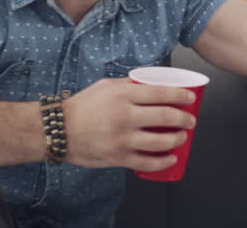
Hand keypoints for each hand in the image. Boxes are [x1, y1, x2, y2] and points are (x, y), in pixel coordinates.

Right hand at [61, 78, 196, 171]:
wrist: (56, 130)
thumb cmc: (81, 106)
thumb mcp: (106, 86)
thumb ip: (129, 84)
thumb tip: (152, 83)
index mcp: (123, 95)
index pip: (161, 93)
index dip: (181, 96)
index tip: (190, 99)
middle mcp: (124, 116)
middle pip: (166, 117)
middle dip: (185, 119)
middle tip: (191, 120)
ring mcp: (121, 139)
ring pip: (160, 141)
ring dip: (178, 140)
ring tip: (182, 137)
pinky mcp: (116, 157)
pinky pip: (146, 162)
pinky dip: (162, 162)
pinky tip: (171, 158)